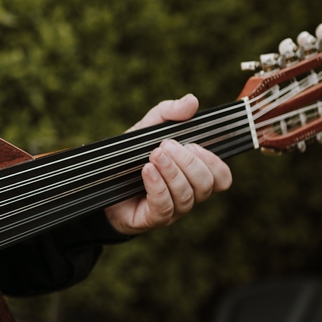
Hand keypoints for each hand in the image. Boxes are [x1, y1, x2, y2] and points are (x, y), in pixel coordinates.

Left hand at [105, 94, 232, 235]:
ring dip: (172, 172)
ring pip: (186, 196)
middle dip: (188, 162)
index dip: (213, 162)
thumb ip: (168, 114)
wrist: (99, 184)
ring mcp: (172, 210)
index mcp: (193, 176)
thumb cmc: (130, 158)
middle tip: (165, 146)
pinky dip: (158, 186)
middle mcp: (188, 195)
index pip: (221, 177)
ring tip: (154, 155)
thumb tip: (191, 101)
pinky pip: (164, 207)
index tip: (192, 144)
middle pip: (206, 185)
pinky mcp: (152, 219)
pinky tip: (147, 171)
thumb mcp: (146, 130)